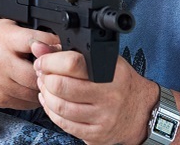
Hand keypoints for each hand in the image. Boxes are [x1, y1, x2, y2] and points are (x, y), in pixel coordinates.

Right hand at [0, 19, 60, 109]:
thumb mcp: (8, 27)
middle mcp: (1, 62)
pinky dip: (34, 97)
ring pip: (35, 92)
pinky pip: (27, 103)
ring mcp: (0, 84)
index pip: (36, 43)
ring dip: (44, 87)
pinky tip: (32, 87)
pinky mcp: (0, 99)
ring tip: (43, 78)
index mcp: (5, 40)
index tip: (59, 48)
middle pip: (37, 73)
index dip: (52, 46)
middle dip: (50, 72)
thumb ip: (31, 34)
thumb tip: (59, 43)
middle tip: (54, 69)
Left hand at [32, 43, 157, 144]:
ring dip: (46, 95)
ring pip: (60, 107)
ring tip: (46, 88)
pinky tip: (51, 103)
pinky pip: (65, 124)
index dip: (50, 61)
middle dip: (45, 78)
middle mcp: (109, 94)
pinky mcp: (96, 133)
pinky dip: (52, 112)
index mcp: (111, 71)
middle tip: (42, 74)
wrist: (141, 111)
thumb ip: (69, 52)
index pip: (73, 63)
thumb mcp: (102, 60)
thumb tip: (38, 47)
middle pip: (61, 86)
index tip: (42, 61)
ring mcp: (103, 116)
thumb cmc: (119, 82)